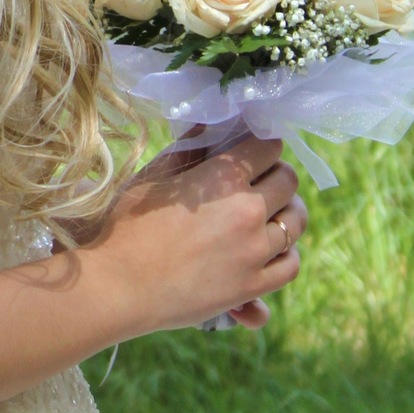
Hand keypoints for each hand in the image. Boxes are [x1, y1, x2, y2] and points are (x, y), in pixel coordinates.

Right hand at [94, 134, 305, 339]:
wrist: (118, 286)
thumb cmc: (127, 227)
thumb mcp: (153, 177)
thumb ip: (188, 149)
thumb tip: (210, 126)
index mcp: (223, 178)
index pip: (268, 146)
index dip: (261, 145)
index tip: (253, 150)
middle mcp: (247, 211)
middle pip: (288, 181)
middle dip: (276, 174)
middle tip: (260, 180)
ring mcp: (254, 252)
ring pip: (295, 221)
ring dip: (287, 211)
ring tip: (271, 213)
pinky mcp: (252, 286)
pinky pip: (290, 264)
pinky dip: (287, 253)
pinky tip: (272, 249)